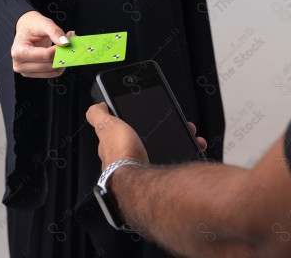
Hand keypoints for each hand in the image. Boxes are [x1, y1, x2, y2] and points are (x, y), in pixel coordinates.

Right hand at [11, 10, 74, 77]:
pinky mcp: (35, 73)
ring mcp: (27, 71)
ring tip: (67, 45)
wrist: (26, 29)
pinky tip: (62, 53)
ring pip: (53, 71)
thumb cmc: (32, 26)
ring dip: (63, 59)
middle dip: (63, 53)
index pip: (45, 55)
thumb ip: (55, 32)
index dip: (59, 49)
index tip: (69, 40)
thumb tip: (66, 43)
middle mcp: (20, 65)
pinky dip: (61, 64)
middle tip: (72, 40)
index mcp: (18, 52)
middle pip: (49, 65)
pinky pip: (53, 73)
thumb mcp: (43, 23)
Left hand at [86, 103, 207, 169]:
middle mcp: (127, 161)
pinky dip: (187, 151)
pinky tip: (193, 146)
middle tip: (173, 124)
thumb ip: (97, 115)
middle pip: (146, 141)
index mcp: (114, 148)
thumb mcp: (106, 126)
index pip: (124, 133)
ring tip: (187, 133)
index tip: (150, 115)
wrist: (139, 184)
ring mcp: (145, 169)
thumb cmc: (121, 156)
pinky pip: (176, 162)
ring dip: (177, 140)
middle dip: (161, 131)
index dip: (137, 123)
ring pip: (164, 150)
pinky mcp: (161, 177)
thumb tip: (97, 106)